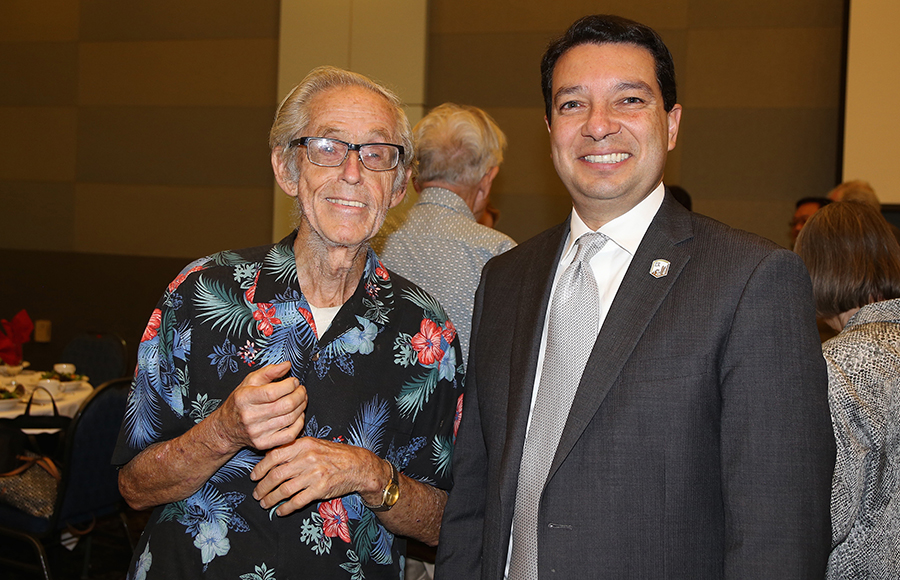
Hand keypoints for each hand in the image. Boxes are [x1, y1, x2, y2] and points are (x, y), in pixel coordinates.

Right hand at [212, 361, 306, 453]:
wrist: (226, 427)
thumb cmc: (240, 402)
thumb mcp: (249, 381)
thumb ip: (269, 371)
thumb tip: (287, 365)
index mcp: (245, 398)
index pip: (273, 392)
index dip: (289, 385)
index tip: (294, 381)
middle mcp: (250, 416)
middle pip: (285, 405)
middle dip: (300, 395)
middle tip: (301, 390)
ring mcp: (257, 432)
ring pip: (290, 419)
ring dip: (302, 407)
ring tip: (301, 400)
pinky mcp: (264, 443)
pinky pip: (290, 435)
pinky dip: (299, 424)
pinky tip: (298, 415)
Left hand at [250, 437, 386, 515]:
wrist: (358, 465)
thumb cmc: (334, 454)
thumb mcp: (314, 444)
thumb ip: (294, 449)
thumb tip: (270, 457)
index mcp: (303, 444)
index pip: (274, 456)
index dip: (260, 468)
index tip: (254, 477)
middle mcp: (307, 458)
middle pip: (276, 475)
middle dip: (262, 487)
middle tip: (257, 494)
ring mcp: (314, 475)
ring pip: (284, 490)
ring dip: (270, 499)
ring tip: (265, 503)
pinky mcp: (320, 490)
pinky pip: (297, 501)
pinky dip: (285, 508)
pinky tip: (280, 511)